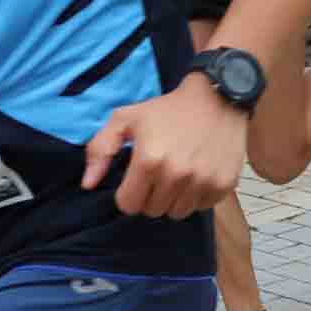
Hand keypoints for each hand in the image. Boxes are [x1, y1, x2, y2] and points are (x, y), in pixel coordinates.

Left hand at [81, 76, 246, 216]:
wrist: (217, 97)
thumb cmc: (167, 109)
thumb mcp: (125, 119)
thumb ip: (100, 150)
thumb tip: (88, 185)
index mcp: (149, 161)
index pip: (129, 205)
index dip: (129, 193)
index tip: (137, 178)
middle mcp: (176, 175)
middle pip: (153, 211)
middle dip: (151, 196)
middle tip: (159, 173)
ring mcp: (202, 182)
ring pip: (177, 213)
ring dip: (173, 199)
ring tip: (178, 174)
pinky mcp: (223, 185)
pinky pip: (201, 207)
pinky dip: (196, 196)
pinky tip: (197, 173)